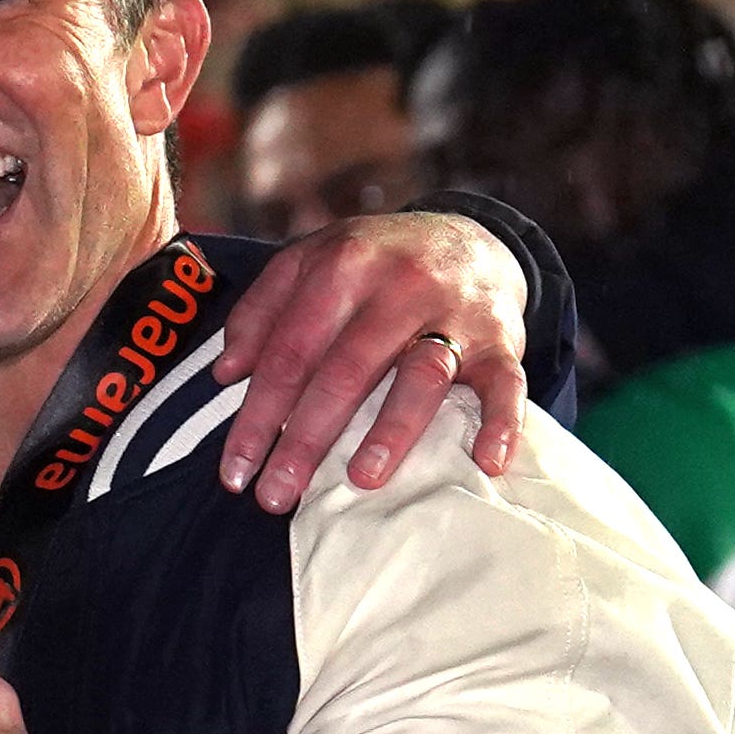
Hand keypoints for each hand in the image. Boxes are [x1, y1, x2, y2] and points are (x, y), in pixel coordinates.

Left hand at [213, 209, 528, 512]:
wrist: (469, 236)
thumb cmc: (372, 264)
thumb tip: (226, 373)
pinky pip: (508, 383)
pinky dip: (502, 422)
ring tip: (361, 480)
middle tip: (276, 496)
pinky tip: (486, 462)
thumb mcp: (308, 263)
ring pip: (421, 376)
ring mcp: (455, 312)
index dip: (257, 415)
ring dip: (391, 432)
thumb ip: (260, 311)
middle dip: (305, 439)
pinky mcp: (503, 339)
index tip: (234, 471)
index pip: (289, 351)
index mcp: (342, 266)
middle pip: (345, 370)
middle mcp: (399, 286)